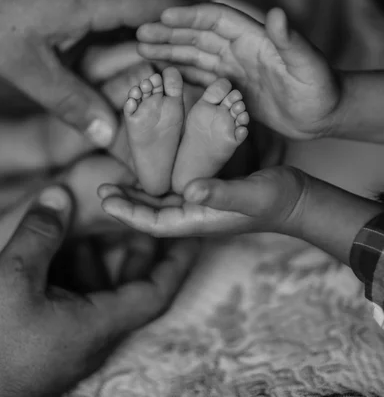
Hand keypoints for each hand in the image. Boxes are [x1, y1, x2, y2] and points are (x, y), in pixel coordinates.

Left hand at [0, 0, 206, 148]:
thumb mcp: (22, 65)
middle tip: (218, 40)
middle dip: (198, 10)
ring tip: (191, 34)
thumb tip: (108, 136)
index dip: (194, 27)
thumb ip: (68, 102)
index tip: (217, 51)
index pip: (163, 5)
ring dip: (175, 2)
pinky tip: (142, 22)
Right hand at [0, 185, 194, 396]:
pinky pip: (76, 301)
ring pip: (100, 293)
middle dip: (139, 249)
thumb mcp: (13, 278)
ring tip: (96, 221)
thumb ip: (40, 233)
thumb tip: (60, 195)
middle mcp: (93, 336)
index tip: (190, 232)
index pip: (157, 293)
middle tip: (142, 214)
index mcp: (98, 324)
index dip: (178, 260)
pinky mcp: (51, 342)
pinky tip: (57, 249)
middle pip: (132, 289)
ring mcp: (72, 342)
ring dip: (101, 257)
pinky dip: (75, 271)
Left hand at [97, 166, 305, 236]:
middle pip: (150, 215)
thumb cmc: (276, 198)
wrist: (296, 200)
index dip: (127, 212)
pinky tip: (149, 173)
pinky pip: (173, 192)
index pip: (152, 223)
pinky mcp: (207, 195)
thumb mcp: (250, 193)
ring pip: (159, 204)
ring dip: (136, 195)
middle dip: (125, 204)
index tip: (104, 199)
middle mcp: (194, 215)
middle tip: (100, 189)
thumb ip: (222, 193)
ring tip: (114, 183)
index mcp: (198, 220)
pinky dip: (156, 185)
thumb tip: (189, 192)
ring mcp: (200, 207)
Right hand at [137, 4, 340, 139]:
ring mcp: (234, 68)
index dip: (190, 15)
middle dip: (169, 33)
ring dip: (170, 51)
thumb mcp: (308, 65)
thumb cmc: (320, 89)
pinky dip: (181, 72)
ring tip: (141, 50)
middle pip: (198, 35)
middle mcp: (240, 48)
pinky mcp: (232, 87)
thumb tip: (278, 12)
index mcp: (254, 37)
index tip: (161, 16)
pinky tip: (163, 74)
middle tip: (139, 35)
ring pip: (195, 54)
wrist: (323, 114)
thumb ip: (291, 41)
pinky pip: (201, 75)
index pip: (216, 18)